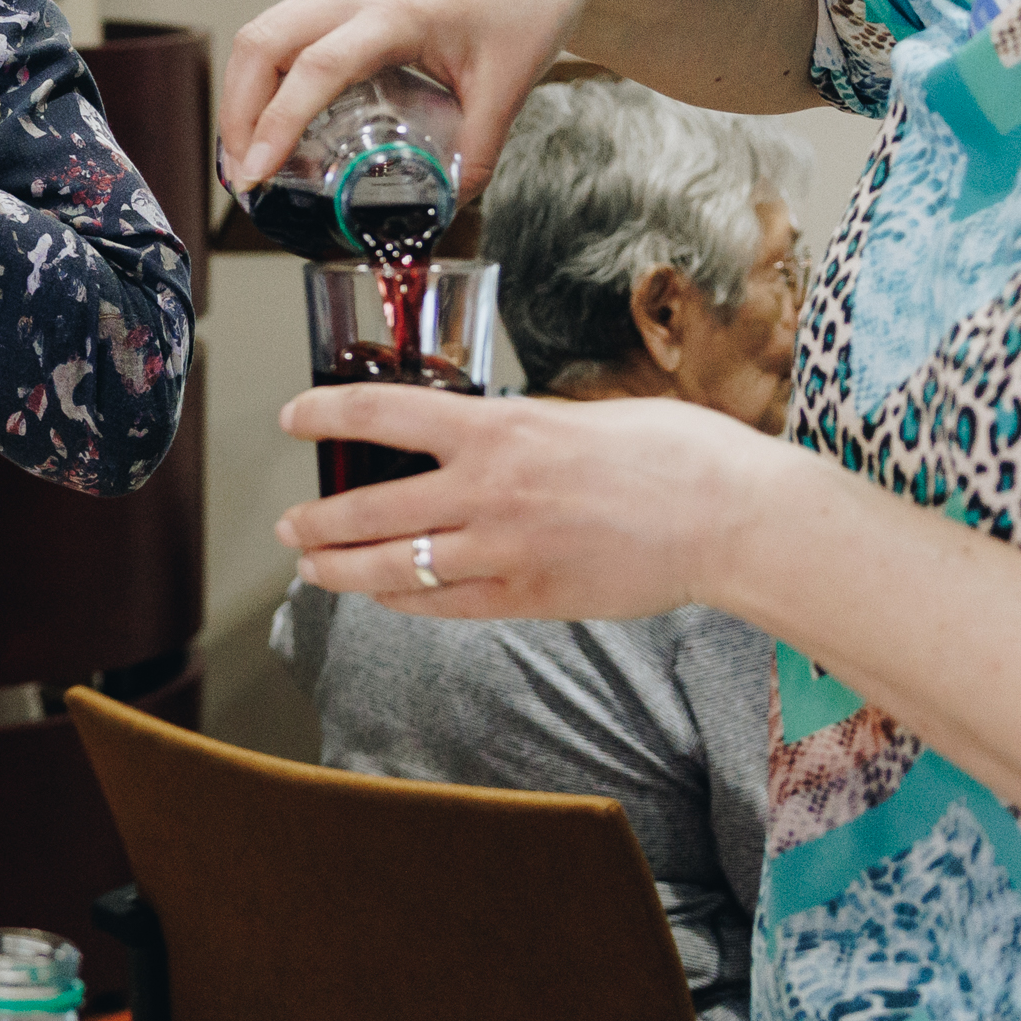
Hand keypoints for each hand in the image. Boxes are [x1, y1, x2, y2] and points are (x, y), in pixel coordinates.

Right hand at [216, 0, 620, 202]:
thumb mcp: (508, 86)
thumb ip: (476, 153)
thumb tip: (445, 207)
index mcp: (397, 13)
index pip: (315, 69)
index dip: (277, 125)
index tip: (256, 173)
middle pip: (261, 42)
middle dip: (237, 111)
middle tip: (241, 172)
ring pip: (264, 30)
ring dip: (243, 90)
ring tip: (248, 150)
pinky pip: (287, 27)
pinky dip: (266, 72)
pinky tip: (279, 113)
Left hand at [276, 383, 791, 623]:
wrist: (730, 517)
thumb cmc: (673, 453)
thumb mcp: (580, 414)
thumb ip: (518, 428)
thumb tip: (477, 436)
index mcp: (501, 428)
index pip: (383, 414)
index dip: (326, 416)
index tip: (294, 418)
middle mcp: (489, 490)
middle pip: (368, 507)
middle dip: (317, 520)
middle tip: (290, 523)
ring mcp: (504, 551)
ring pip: (391, 567)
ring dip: (340, 569)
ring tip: (312, 567)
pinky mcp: (529, 598)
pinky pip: (441, 605)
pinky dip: (401, 601)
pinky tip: (382, 596)